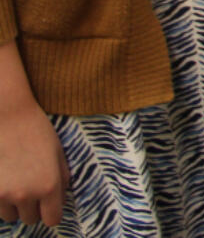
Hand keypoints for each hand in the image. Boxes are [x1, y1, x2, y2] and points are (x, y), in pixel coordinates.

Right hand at [0, 96, 68, 227]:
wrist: (9, 118)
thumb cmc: (37, 132)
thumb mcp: (58, 153)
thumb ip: (62, 178)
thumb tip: (61, 198)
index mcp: (50, 185)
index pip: (52, 219)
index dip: (51, 213)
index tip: (49, 206)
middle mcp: (28, 194)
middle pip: (31, 219)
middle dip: (34, 208)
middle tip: (33, 189)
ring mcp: (6, 195)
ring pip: (12, 216)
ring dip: (16, 206)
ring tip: (18, 183)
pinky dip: (2, 201)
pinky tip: (7, 181)